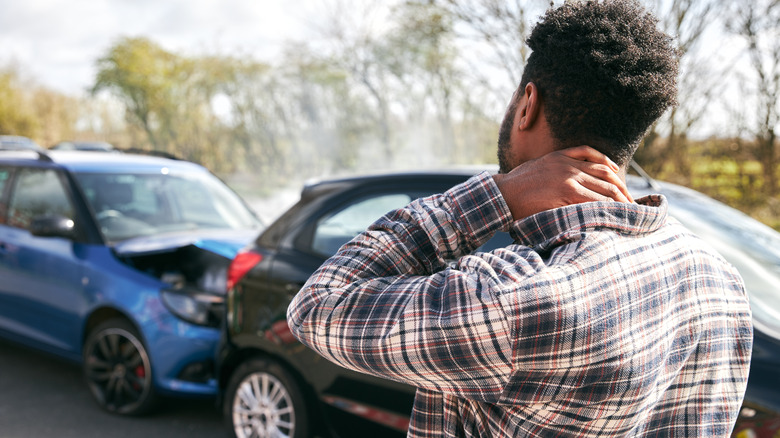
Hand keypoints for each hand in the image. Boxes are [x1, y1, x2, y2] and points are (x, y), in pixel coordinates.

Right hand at [493, 146, 633, 220]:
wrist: (502, 194)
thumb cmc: (515, 185)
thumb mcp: (537, 167)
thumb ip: (555, 168)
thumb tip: (568, 181)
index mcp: (562, 156)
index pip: (597, 160)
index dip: (613, 173)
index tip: (621, 185)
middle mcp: (569, 165)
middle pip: (606, 174)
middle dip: (622, 189)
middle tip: (631, 202)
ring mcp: (569, 178)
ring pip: (603, 188)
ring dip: (619, 200)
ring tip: (628, 211)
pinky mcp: (566, 193)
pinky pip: (593, 200)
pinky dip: (606, 207)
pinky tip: (613, 213)